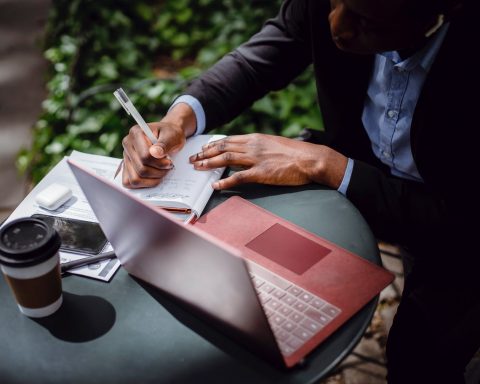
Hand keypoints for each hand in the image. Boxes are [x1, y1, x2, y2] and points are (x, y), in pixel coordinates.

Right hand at [121, 121, 184, 187]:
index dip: (160, 163)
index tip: (169, 162)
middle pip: (141, 169)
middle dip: (158, 172)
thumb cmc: (171, 135)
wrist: (169, 136)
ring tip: (162, 172)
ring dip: (152, 180)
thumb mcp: (172, 136)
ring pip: (135, 179)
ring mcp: (126, 157)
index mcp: (136, 133)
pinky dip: (143, 184)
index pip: (145, 156)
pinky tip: (154, 177)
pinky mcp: (127, 167)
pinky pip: (129, 183)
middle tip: (168, 167)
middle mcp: (127, 144)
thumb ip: (164, 144)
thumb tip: (155, 153)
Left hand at [189, 133, 347, 189]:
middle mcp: (253, 146)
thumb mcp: (274, 145)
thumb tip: (246, 152)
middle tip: (193, 159)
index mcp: (256, 139)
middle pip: (223, 148)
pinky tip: (216, 185)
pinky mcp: (262, 173)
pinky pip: (239, 177)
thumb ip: (259, 148)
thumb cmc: (296, 153)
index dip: (213, 145)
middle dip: (205, 153)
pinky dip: (225, 180)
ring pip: (226, 159)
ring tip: (197, 168)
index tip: (203, 149)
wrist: (311, 159)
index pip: (228, 140)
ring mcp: (257, 159)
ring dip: (209, 163)